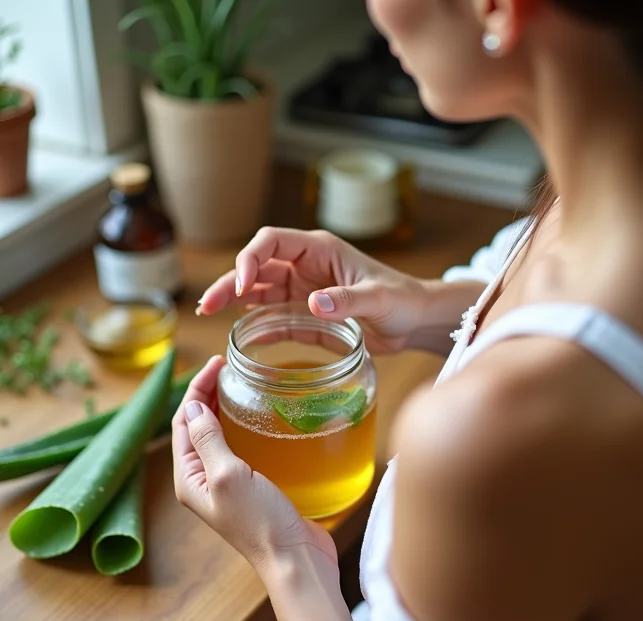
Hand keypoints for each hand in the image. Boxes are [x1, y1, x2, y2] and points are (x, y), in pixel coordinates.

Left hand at [171, 357, 337, 569]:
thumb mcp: (229, 476)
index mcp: (188, 479)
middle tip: (226, 367)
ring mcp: (228, 484)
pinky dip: (242, 426)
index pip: (182, 424)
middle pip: (197, 427)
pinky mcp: (251, 486)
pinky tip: (257, 417)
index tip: (217, 364)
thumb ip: (208, 441)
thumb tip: (190, 407)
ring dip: (223, 408)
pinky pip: (239, 448)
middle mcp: (203, 480)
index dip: (195, 389)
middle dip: (206, 394)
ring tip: (237, 384)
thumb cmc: (261, 523)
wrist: (295, 559)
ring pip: (218, 436)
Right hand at [196, 227, 427, 353]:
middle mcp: (306, 268)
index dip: (250, 259)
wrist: (415, 320)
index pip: (271, 242)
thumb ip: (347, 300)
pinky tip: (242, 337)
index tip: (243, 285)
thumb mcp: (378, 298)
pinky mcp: (308, 317)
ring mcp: (304, 293)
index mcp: (319, 250)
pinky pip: (277, 319)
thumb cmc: (403, 299)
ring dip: (235, 301)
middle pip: (257, 267)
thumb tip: (313, 303)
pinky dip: (259, 326)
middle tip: (207, 305)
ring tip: (209, 314)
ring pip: (260, 292)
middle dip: (231, 282)